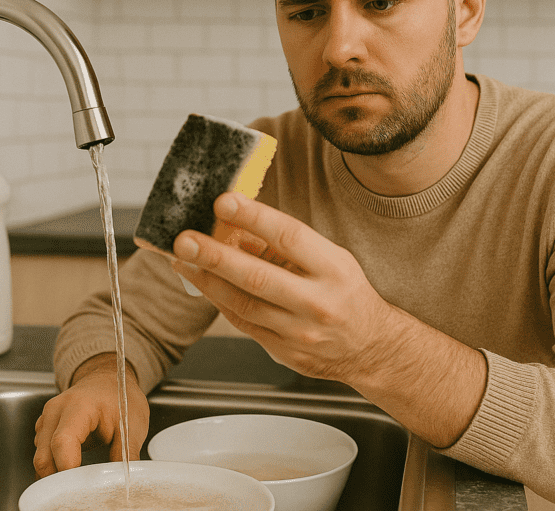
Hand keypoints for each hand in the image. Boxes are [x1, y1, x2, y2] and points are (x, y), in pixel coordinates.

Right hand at [33, 353, 149, 477]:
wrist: (109, 378)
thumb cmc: (120, 396)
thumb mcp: (133, 424)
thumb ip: (125, 454)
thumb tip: (122, 481)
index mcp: (78, 406)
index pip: (62, 442)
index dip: (67, 468)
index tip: (79, 487)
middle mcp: (55, 411)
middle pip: (45, 455)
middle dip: (58, 479)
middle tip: (79, 493)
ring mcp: (46, 419)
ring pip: (41, 457)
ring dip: (55, 474)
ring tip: (77, 484)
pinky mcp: (44, 428)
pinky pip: (42, 454)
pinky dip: (53, 467)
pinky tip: (70, 473)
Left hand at [171, 191, 395, 384]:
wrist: (372, 348)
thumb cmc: (347, 294)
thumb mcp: (331, 260)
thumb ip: (287, 247)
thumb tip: (238, 226)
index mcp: (334, 269)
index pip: (290, 237)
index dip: (254, 217)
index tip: (224, 201)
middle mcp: (317, 301)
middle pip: (258, 276)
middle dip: (215, 256)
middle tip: (184, 239)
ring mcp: (299, 331)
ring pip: (243, 304)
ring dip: (207, 280)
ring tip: (182, 260)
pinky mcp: (284, 352)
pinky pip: (244, 324)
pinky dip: (219, 300)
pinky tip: (202, 283)